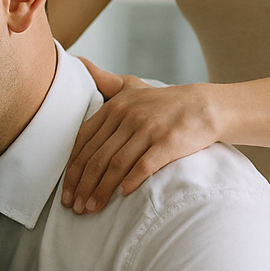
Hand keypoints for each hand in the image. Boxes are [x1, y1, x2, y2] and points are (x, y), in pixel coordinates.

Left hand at [62, 60, 221, 212]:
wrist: (204, 106)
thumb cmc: (164, 102)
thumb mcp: (132, 86)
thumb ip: (104, 80)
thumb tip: (77, 61)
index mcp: (114, 107)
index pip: (84, 141)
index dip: (71, 169)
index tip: (65, 192)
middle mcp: (128, 116)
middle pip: (96, 156)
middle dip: (81, 186)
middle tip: (74, 207)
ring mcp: (148, 129)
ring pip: (115, 164)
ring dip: (100, 190)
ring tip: (91, 209)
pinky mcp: (167, 142)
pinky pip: (144, 165)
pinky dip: (130, 181)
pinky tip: (122, 195)